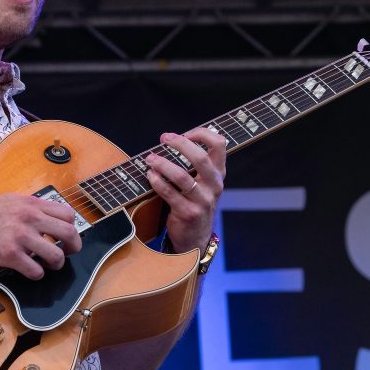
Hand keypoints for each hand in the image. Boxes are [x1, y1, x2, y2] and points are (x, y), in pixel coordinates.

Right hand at [0, 194, 82, 279]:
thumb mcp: (12, 200)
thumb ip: (32, 208)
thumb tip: (49, 216)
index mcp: (32, 204)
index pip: (68, 214)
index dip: (72, 227)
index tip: (67, 236)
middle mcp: (30, 218)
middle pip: (69, 234)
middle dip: (74, 247)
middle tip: (68, 253)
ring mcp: (20, 237)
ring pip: (56, 255)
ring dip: (56, 263)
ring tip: (48, 264)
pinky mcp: (9, 254)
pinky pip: (35, 270)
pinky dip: (37, 274)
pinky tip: (31, 270)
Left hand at [146, 128, 226, 252]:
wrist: (196, 237)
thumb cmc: (196, 203)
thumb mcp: (204, 183)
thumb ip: (196, 163)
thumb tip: (176, 139)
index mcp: (218, 173)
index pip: (219, 144)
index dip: (202, 133)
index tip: (185, 133)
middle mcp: (214, 185)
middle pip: (200, 157)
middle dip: (180, 143)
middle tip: (164, 138)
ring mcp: (202, 200)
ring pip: (181, 176)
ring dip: (162, 163)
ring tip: (150, 158)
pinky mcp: (188, 212)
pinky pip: (169, 193)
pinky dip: (157, 181)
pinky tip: (150, 175)